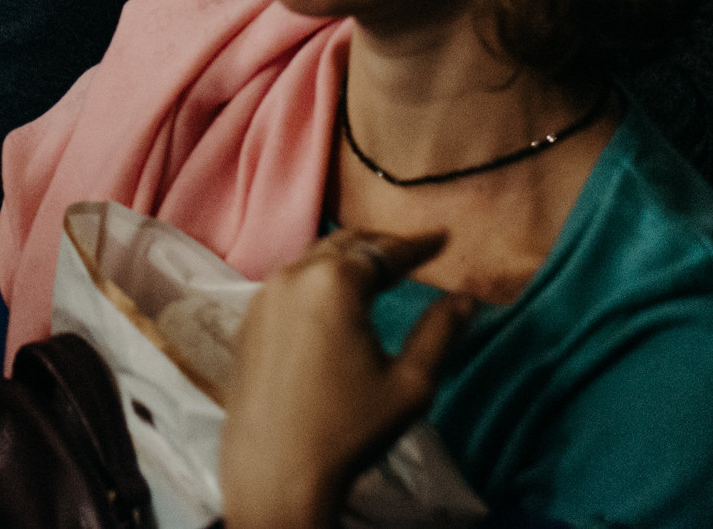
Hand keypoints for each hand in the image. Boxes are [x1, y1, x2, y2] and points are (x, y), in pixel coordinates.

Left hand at [219, 229, 473, 528]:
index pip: (385, 251)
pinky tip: (333, 300)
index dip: (417, 245)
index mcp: (334, 282)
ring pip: (312, 261)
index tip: (442, 237)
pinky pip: (288, 285)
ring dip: (347, 260)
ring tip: (377, 270)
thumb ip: (440, 333)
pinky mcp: (247, 323)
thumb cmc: (349, 429)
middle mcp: (292, 276)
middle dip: (381, 245)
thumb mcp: (411, 384)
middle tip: (413, 251)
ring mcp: (262, 298)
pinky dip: (317, 280)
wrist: (274, 473)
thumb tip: (465, 299)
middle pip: (344, 246)